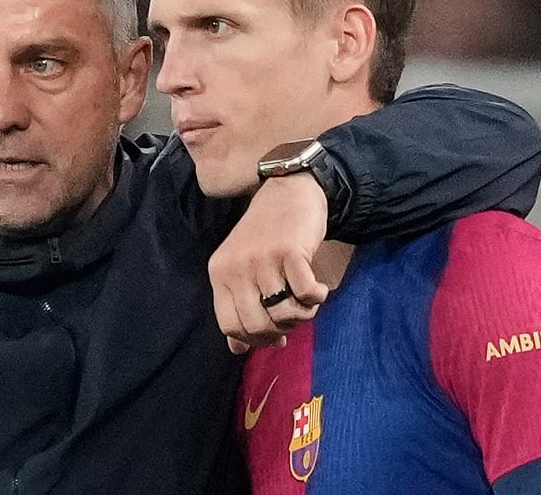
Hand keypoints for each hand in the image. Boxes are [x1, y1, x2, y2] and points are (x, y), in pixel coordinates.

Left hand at [209, 173, 330, 352]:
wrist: (289, 191)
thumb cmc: (267, 235)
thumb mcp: (242, 268)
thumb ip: (238, 306)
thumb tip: (238, 350)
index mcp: (220, 273)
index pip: (229, 325)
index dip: (254, 339)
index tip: (274, 336)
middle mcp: (236, 268)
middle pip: (256, 325)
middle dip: (281, 330)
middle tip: (295, 318)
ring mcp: (262, 259)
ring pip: (282, 313)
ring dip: (302, 315)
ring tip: (308, 303)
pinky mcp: (289, 252)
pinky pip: (305, 294)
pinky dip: (316, 299)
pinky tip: (320, 289)